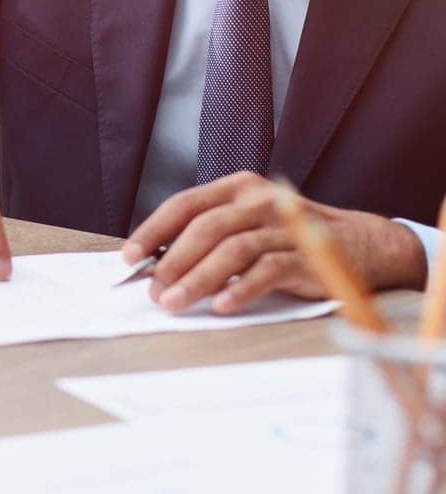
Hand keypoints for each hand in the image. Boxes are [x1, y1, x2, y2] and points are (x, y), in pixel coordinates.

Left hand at [124, 172, 426, 314]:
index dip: (153, 230)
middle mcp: (260, 201)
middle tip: (153, 291)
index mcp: (238, 189)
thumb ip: (210, 237)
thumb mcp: (249, 225)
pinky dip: (241, 288)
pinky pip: (269, 270)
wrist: (364, 245)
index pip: (185, 204)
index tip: (129, 258)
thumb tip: (158, 266)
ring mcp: (286, 226)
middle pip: (206, 227)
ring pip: (233, 249)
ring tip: (175, 303)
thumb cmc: (290, 238)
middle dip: (173, 261)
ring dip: (198, 278)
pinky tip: (222, 306)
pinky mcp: (309, 255)